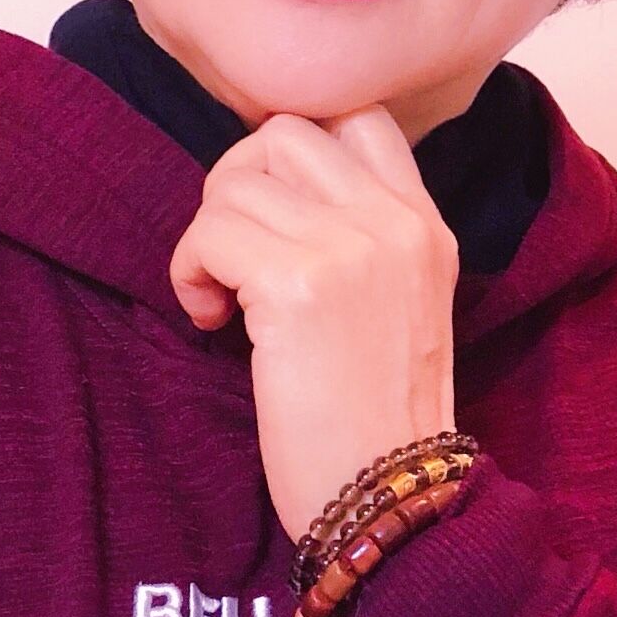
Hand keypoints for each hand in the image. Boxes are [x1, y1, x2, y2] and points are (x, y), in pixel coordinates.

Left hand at [168, 106, 461, 548]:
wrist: (393, 498)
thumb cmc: (378, 418)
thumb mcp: (403, 304)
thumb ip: (362, 238)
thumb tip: (271, 194)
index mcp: (426, 223)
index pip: (358, 118)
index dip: (292, 156)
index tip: (274, 216)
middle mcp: (396, 222)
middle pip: (284, 134)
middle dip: (237, 185)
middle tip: (234, 254)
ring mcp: (352, 247)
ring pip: (237, 182)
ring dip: (208, 235)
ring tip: (221, 297)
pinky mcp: (299, 284)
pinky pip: (211, 233)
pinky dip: (190, 270)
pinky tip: (209, 318)